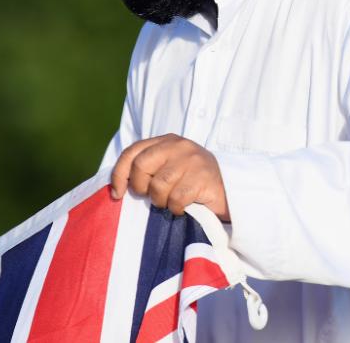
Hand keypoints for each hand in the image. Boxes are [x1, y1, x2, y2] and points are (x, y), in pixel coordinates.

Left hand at [110, 134, 229, 220]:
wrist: (231, 190)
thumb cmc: (192, 182)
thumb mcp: (169, 167)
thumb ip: (148, 169)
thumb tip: (117, 187)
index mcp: (165, 141)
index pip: (131, 152)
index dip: (119, 174)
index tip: (117, 194)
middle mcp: (177, 146)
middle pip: (141, 166)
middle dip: (141, 187)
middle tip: (152, 197)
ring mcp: (191, 160)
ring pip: (159, 185)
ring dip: (161, 201)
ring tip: (171, 202)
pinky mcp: (202, 178)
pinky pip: (176, 198)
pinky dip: (177, 208)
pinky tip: (184, 207)